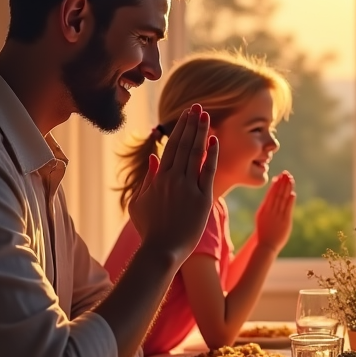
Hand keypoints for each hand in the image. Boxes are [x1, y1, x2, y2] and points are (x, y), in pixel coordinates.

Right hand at [129, 104, 217, 262]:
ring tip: (206, 115)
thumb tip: (154, 157)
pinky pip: (208, 172)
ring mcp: (188, 187)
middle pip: (184, 145)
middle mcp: (174, 178)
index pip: (172, 146)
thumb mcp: (140, 202)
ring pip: (196, 154)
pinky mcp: (202, 198)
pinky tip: (215, 140)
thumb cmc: (150, 229)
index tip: (186, 114)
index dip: (180, 128)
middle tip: (198, 106)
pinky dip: (211, 155)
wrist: (162, 250)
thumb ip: (149, 178)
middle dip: (191, 123)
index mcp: (159, 178)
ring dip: (201, 132)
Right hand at [254, 171, 294, 252]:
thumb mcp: (261, 217)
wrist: (266, 246)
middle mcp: (270, 211)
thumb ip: (266, 206)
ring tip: (290, 179)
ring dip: (287, 188)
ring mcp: (277, 216)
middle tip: (286, 173)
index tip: (279, 176)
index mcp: (263, 209)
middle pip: (277, 194)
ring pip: (282, 199)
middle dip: (282, 183)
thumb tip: (270, 195)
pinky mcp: (285, 221)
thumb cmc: (264, 232)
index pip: (270, 194)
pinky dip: (290, 201)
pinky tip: (293, 193)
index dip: (275, 184)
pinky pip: (288, 209)